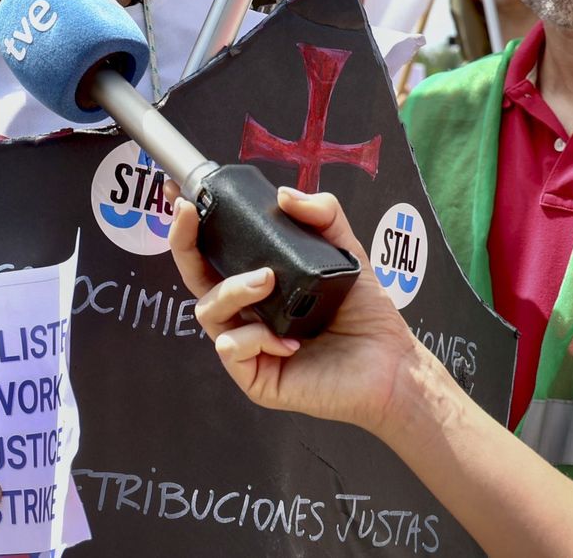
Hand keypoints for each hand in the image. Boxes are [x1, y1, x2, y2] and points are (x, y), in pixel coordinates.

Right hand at [168, 189, 425, 435]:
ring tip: (267, 281)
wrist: (392, 365)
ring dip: (232, 289)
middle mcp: (246, 312)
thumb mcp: (347, 252)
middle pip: (194, 276)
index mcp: (258, 283)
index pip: (212, 251)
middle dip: (183, 242)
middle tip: (190, 214)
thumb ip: (323, 215)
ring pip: (207, 309)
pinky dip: (255, 337)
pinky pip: (231, 348)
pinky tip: (290, 341)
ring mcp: (247, 345)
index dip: (190, 225)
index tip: (180, 195)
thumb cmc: (367, 314)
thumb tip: (283, 195)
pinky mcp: (254, 377)